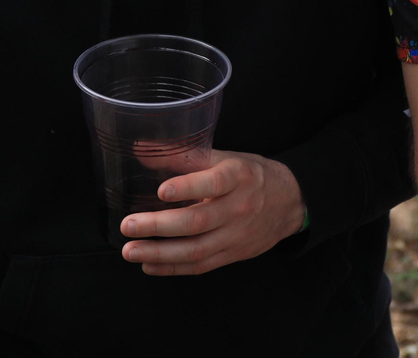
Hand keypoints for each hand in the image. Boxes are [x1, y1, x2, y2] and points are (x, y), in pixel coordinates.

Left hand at [119, 150, 305, 274]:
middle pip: (198, 221)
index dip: (188, 187)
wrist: (288, 202)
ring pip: (196, 249)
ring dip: (160, 253)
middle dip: (159, 226)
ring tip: (130, 250)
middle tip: (129, 225)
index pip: (214, 183)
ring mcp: (236, 235)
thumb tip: (141, 150)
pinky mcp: (232, 254)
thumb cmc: (250, 175)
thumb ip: (184, 156)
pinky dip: (172, 268)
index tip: (161, 190)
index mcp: (238, 176)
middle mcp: (239, 207)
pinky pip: (200, 266)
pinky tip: (149, 265)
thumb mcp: (224, 158)